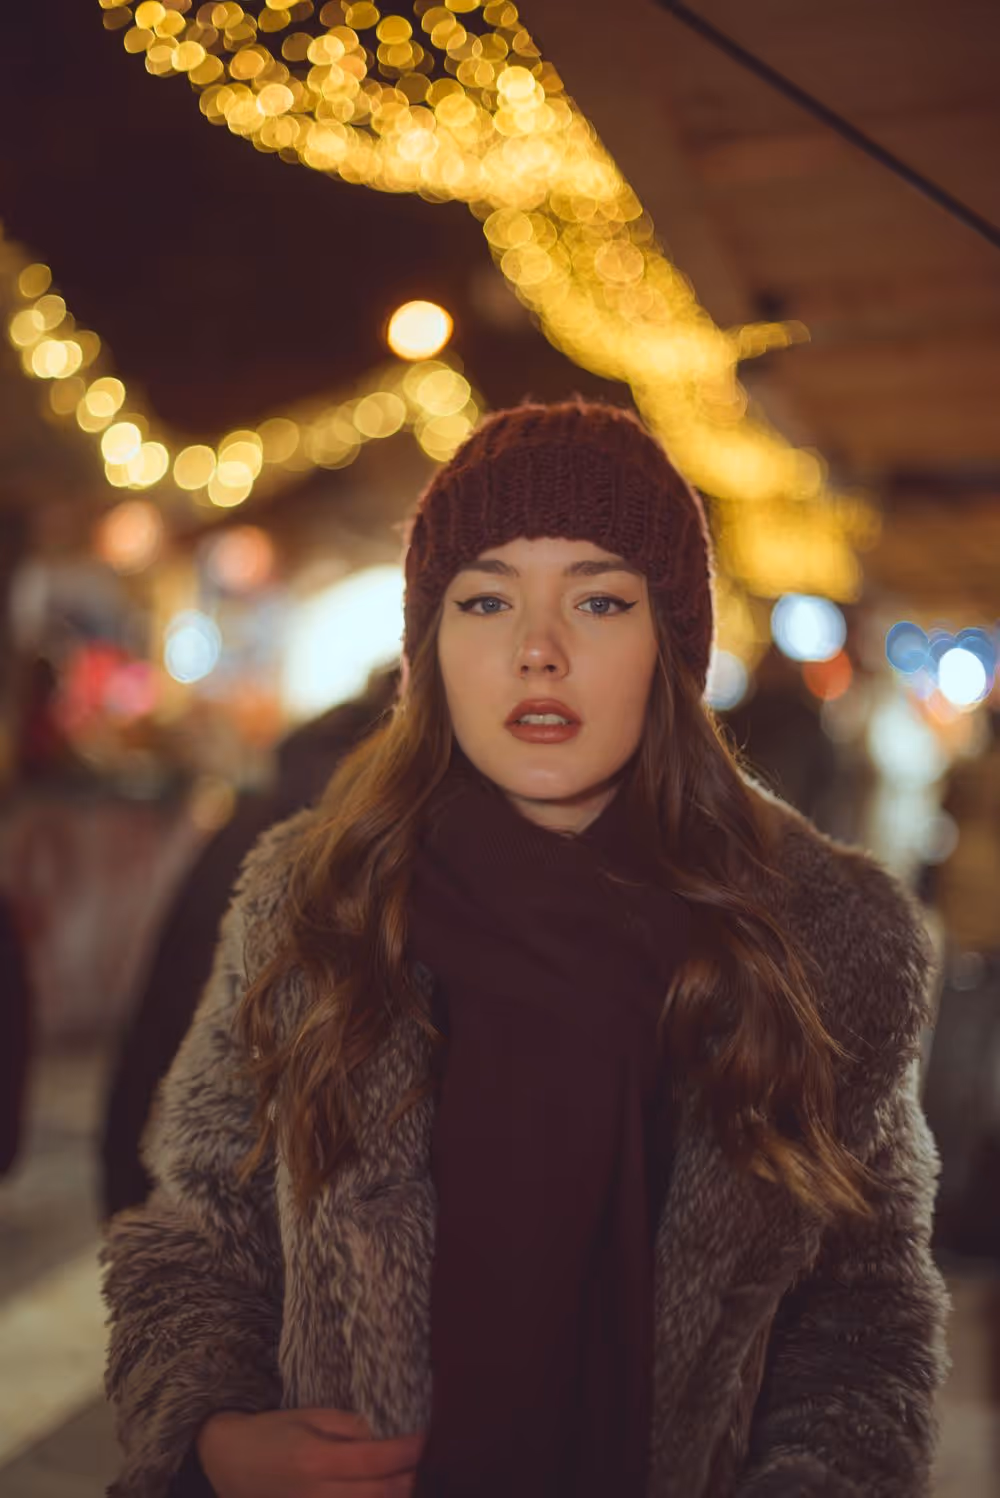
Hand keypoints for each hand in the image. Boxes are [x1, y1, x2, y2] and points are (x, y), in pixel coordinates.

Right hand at [195, 1407, 426, 1496]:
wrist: (231, 1462)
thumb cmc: (272, 1432)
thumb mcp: (308, 1416)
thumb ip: (347, 1426)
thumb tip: (385, 1433)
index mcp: (315, 1458)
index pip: (375, 1458)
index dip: (406, 1450)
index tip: (424, 1436)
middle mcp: (316, 1493)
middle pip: (379, 1494)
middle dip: (408, 1477)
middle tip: (422, 1458)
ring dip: (394, 1496)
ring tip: (407, 1477)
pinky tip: (382, 1492)